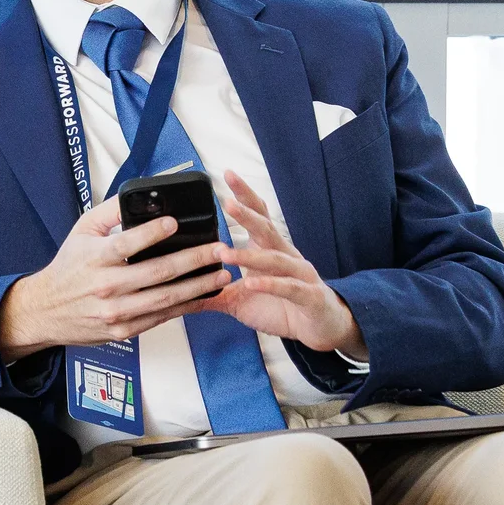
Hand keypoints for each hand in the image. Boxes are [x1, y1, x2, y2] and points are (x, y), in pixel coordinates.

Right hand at [0, 195, 228, 361]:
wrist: (46, 311)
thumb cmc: (68, 268)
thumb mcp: (81, 231)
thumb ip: (110, 212)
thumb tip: (141, 196)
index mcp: (94, 258)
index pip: (126, 243)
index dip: (152, 232)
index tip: (174, 222)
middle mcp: (106, 286)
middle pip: (157, 273)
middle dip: (194, 260)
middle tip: (218, 250)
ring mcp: (116, 312)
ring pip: (165, 299)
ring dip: (198, 286)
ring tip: (222, 274)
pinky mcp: (124, 330)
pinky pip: (161, 318)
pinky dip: (185, 307)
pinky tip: (203, 296)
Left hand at [208, 172, 365, 355]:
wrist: (321, 329)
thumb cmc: (282, 307)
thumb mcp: (241, 301)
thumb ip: (214, 293)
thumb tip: (182, 291)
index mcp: (270, 250)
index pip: (258, 216)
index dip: (244, 196)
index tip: (227, 175)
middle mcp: (286, 256)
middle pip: (266, 229)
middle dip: (246, 215)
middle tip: (226, 202)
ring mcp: (300, 274)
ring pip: (274, 259)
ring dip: (248, 256)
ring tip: (224, 253)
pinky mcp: (310, 296)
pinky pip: (288, 287)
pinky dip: (270, 285)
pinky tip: (251, 283)